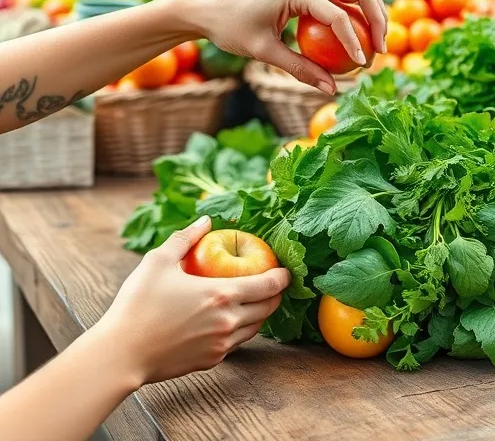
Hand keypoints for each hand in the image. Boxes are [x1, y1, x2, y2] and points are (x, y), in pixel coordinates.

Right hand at [94, 216, 289, 385]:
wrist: (120, 354)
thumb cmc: (136, 305)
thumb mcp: (158, 262)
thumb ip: (185, 238)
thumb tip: (206, 221)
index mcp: (222, 294)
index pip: (269, 285)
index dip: (283, 277)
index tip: (286, 271)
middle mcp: (228, 321)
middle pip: (269, 308)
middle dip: (276, 295)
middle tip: (274, 284)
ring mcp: (222, 344)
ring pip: (256, 328)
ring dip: (261, 313)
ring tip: (256, 301)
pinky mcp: (212, 360)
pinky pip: (237, 343)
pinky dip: (241, 330)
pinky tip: (231, 320)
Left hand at [183, 0, 388, 94]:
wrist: (211, 7)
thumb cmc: (232, 29)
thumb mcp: (265, 52)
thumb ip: (301, 70)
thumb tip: (333, 89)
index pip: (339, 16)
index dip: (355, 43)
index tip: (362, 66)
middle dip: (379, 19)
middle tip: (381, 50)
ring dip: (374, 11)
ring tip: (377, 42)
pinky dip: (359, 9)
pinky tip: (360, 34)